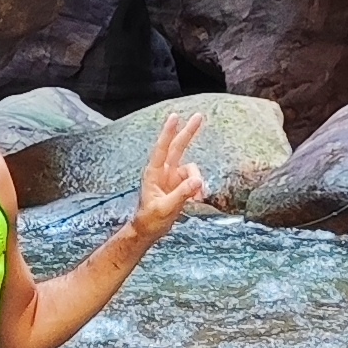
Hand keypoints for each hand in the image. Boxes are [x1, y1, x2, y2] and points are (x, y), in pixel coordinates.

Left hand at [132, 108, 207, 245]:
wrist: (149, 231)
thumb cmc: (150, 219)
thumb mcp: (166, 208)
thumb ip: (182, 194)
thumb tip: (198, 182)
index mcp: (153, 173)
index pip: (162, 148)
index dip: (169, 132)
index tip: (175, 116)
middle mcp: (163, 171)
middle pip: (178, 147)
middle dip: (189, 132)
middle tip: (199, 116)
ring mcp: (172, 177)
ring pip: (191, 169)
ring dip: (197, 180)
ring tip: (198, 198)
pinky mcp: (179, 185)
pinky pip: (194, 181)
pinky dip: (198, 189)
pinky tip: (197, 200)